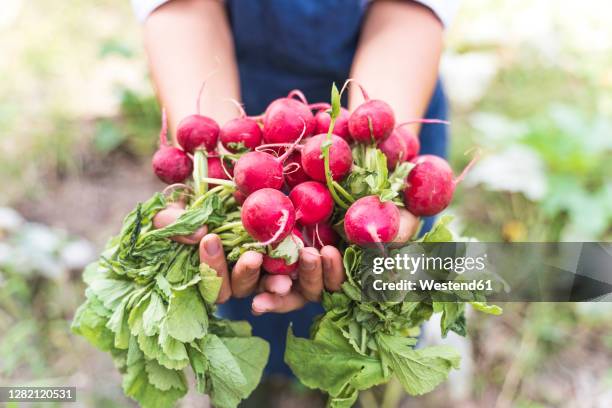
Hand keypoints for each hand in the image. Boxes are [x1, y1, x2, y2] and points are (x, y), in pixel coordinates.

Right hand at [152, 203, 345, 310]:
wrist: (239, 192)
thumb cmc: (204, 204)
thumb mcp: (181, 208)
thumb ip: (176, 221)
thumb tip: (199, 234)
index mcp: (219, 273)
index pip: (213, 282)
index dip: (211, 265)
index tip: (210, 238)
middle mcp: (249, 281)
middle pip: (247, 290)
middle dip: (249, 275)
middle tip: (253, 257)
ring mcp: (278, 277)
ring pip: (285, 292)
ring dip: (290, 277)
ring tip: (299, 256)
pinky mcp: (307, 269)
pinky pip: (318, 281)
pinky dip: (325, 272)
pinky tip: (328, 253)